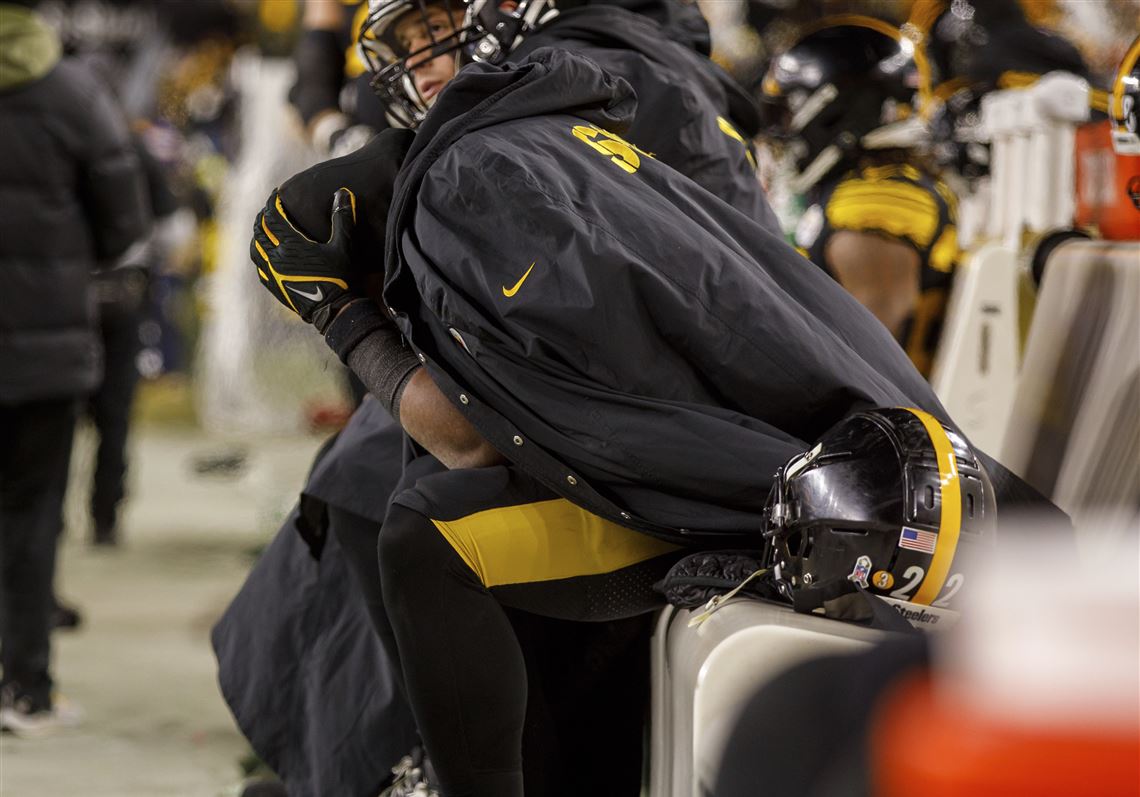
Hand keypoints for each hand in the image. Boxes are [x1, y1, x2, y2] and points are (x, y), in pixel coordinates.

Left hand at [250, 187, 358, 331]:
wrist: (334, 311)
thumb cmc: (341, 278)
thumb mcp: (344, 246)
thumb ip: (342, 217)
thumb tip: (342, 192)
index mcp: (292, 244)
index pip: (273, 216)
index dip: (273, 202)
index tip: (276, 193)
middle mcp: (277, 257)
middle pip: (259, 230)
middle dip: (262, 216)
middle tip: (269, 209)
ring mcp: (272, 273)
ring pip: (254, 248)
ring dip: (257, 235)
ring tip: (262, 230)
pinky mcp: (273, 286)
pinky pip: (258, 266)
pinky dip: (258, 255)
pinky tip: (264, 254)